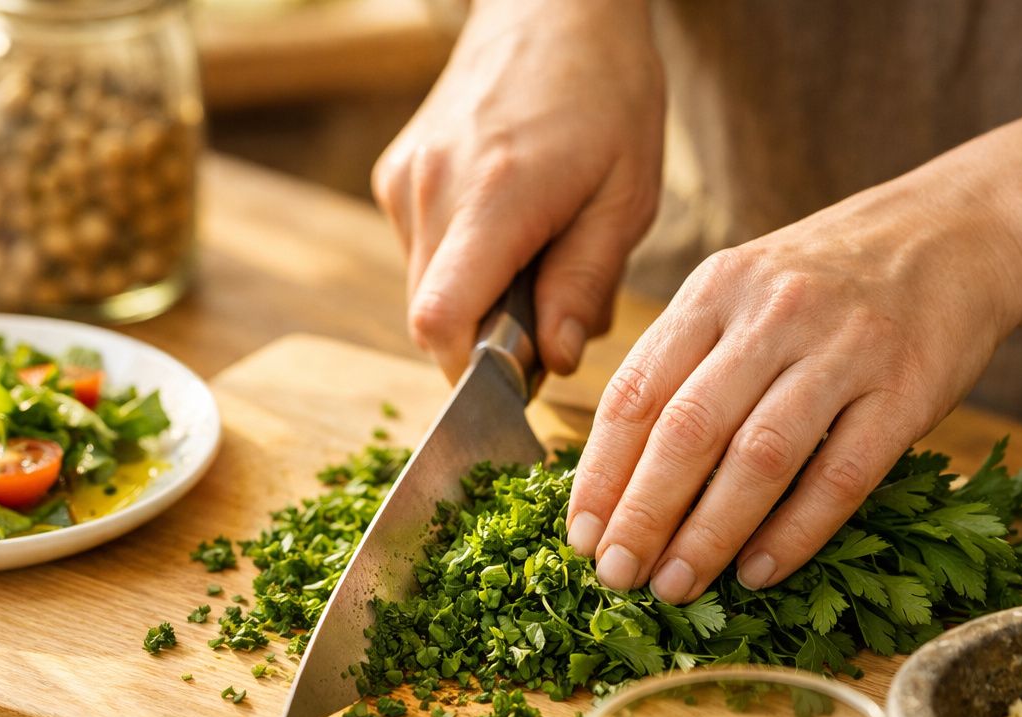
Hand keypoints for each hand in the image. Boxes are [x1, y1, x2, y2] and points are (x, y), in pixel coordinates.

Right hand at [371, 0, 664, 381]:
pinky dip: (465, 267)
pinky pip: (423, 257)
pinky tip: (512, 228)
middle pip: (432, 320)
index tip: (521, 375)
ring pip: (427, 292)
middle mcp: (430, 190)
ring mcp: (404, 182)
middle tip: (554, 309)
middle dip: (490, 340)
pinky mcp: (395, 178)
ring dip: (480, 302)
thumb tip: (552, 361)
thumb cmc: (606, 94)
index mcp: (493, 197)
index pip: (439, 322)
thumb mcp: (626, 196)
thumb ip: (585, 283)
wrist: (553, 8)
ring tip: (540, 254)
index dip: (472, 372)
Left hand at [565, 176, 1021, 603]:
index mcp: (716, 289)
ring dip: (708, 534)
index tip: (578, 536)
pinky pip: (840, 476)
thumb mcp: (744, 289)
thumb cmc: (828, 280)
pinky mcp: (906, 389)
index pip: (637, 391)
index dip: (600, 472)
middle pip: (687, 429)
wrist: (955, 232)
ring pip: (758, 458)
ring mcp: (843, 351)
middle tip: (615, 574)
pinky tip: (758, 572)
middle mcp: (773, 314)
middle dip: (642, 513)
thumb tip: (617, 475)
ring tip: (675, 586)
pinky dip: (794, 533)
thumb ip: (685, 361)